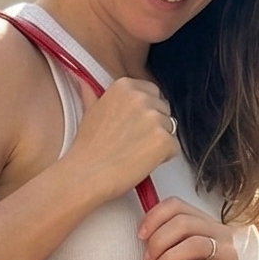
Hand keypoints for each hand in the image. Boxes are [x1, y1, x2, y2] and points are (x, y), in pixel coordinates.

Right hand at [64, 76, 177, 204]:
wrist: (86, 175)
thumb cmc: (87, 148)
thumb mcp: (89, 111)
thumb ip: (94, 94)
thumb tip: (84, 84)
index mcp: (125, 86)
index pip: (153, 93)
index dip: (146, 112)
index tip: (133, 125)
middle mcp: (141, 97)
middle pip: (164, 110)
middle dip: (154, 126)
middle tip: (133, 142)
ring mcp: (154, 118)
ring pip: (170, 129)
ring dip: (159, 142)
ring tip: (135, 153)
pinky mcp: (164, 141)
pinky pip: (174, 147)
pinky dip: (163, 158)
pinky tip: (142, 163)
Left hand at [138, 198, 258, 259]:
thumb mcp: (183, 257)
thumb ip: (169, 243)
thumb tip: (144, 234)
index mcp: (205, 223)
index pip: (177, 205)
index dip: (154, 217)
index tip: (141, 235)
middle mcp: (219, 232)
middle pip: (183, 222)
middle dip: (158, 240)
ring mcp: (227, 253)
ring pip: (195, 244)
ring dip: (168, 257)